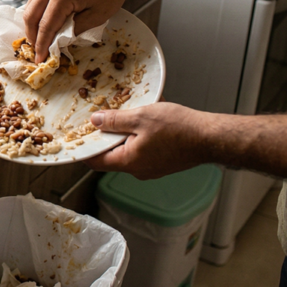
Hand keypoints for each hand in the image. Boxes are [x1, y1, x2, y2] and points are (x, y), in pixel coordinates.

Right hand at [23, 0, 139, 62]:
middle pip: (30, 15)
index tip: (39, 58)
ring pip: (30, 5)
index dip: (41, 45)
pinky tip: (43, 20)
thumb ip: (76, 29)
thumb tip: (62, 40)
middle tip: (36, 49)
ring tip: (39, 37)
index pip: (46, 26)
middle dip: (31, 35)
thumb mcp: (99, 15)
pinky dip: (37, 10)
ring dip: (32, 23)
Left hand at [85, 102, 212, 179]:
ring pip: (127, 152)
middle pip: (110, 156)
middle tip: (100, 119)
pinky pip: (142, 151)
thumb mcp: (141, 117)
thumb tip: (95, 121)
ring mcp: (151, 168)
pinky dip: (138, 137)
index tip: (76, 137)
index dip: (83, 149)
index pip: (95, 162)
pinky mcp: (162, 163)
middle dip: (104, 138)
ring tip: (125, 116)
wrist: (211, 138)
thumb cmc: (180, 129)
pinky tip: (143, 121)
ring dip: (123, 135)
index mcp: (128, 162)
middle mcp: (138, 170)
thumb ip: (114, 120)